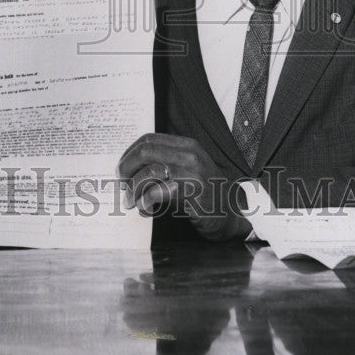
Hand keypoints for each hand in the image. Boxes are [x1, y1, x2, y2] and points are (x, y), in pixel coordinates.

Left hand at [118, 133, 250, 241]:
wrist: (233, 215)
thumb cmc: (205, 195)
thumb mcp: (187, 172)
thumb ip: (165, 164)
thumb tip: (129, 170)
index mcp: (187, 146)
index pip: (149, 139)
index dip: (129, 153)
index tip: (121, 170)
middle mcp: (190, 155)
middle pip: (146, 152)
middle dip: (127, 168)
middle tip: (121, 185)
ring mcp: (193, 173)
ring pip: (150, 171)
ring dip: (134, 189)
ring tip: (131, 202)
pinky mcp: (193, 194)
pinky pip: (159, 192)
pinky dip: (146, 201)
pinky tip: (146, 210)